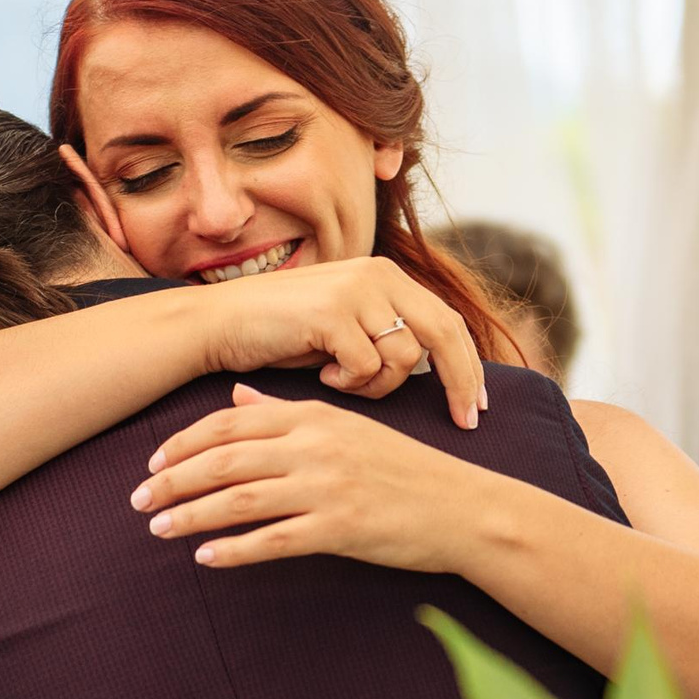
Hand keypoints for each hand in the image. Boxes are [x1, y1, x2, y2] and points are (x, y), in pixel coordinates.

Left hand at [132, 384, 503, 571]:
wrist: (462, 508)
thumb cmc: (404, 470)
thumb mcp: (347, 428)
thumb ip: (287, 413)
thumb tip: (235, 400)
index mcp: (314, 416)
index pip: (231, 423)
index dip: (184, 442)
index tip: (152, 462)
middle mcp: (316, 446)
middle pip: (224, 460)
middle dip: (172, 480)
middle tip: (136, 499)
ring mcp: (327, 488)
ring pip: (239, 499)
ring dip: (190, 515)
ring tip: (157, 528)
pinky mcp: (340, 529)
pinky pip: (273, 541)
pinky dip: (233, 550)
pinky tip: (205, 559)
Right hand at [184, 259, 488, 430]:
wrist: (221, 325)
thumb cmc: (284, 336)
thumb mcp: (347, 328)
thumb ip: (389, 335)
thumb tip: (441, 370)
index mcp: (387, 276)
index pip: (448, 322)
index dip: (469, 365)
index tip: (478, 406)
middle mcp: (379, 275)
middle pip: (445, 335)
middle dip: (461, 383)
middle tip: (465, 422)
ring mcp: (356, 290)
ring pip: (404, 358)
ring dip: (378, 385)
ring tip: (342, 380)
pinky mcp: (333, 312)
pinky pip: (367, 367)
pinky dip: (349, 383)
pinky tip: (322, 375)